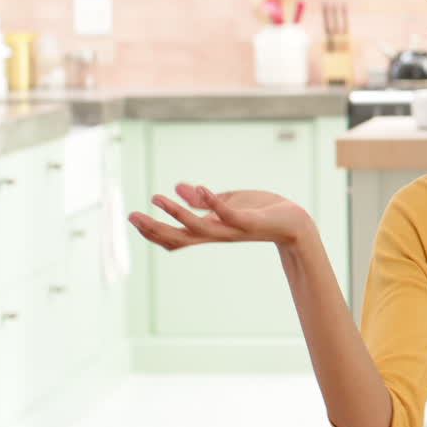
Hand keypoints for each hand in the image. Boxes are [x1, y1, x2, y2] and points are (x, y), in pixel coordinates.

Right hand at [128, 183, 312, 250]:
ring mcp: (233, 230)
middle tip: (132, 216)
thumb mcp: (228, 202)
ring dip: (177, 213)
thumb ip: (204, 201)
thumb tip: (178, 188)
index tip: (133, 218)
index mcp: (211, 229)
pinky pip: (229, 215)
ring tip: (158, 198)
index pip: (177, 237)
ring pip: (199, 228)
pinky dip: (214, 203)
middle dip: (155, 229)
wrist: (295, 222)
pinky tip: (200, 189)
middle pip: (180, 238)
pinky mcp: (250, 223)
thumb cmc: (261, 212)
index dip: (154, 231)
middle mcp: (218, 234)